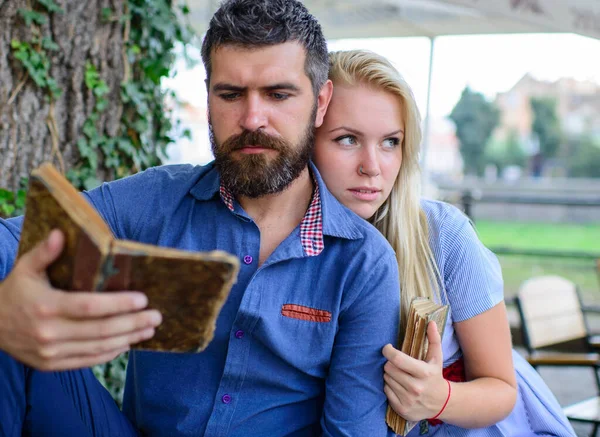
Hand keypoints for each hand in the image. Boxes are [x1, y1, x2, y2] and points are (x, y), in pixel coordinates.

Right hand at [0, 230, 161, 369]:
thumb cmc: (14, 292)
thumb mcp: (25, 268)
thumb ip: (45, 252)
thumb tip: (62, 233)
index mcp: (45, 306)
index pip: (89, 307)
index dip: (118, 304)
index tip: (143, 299)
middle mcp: (49, 333)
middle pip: (100, 330)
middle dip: (132, 324)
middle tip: (156, 316)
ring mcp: (50, 352)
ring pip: (97, 348)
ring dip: (127, 339)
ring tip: (148, 330)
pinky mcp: (51, 365)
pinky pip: (87, 361)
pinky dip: (109, 353)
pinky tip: (126, 344)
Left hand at [382, 321, 447, 421]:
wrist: (442, 403)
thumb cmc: (436, 376)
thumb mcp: (437, 358)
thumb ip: (433, 339)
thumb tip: (430, 322)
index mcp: (424, 373)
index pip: (397, 359)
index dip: (388, 351)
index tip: (387, 348)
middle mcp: (416, 388)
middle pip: (389, 368)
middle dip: (390, 363)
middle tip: (396, 364)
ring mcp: (408, 400)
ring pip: (386, 379)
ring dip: (390, 375)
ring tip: (400, 375)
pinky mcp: (402, 409)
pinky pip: (386, 391)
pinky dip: (389, 386)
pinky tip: (399, 386)